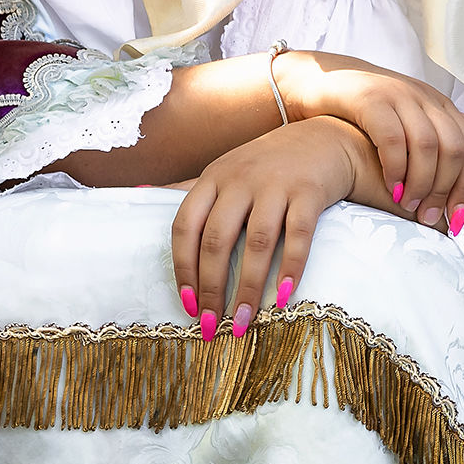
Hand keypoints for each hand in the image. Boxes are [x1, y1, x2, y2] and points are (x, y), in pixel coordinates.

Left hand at [171, 115, 381, 339]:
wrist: (326, 139)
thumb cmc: (269, 162)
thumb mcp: (225, 169)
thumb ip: (186, 187)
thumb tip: (137, 193)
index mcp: (214, 178)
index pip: (186, 225)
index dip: (182, 267)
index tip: (186, 303)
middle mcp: (241, 180)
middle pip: (216, 239)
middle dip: (211, 287)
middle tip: (211, 324)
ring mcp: (276, 185)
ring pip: (256, 242)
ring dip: (247, 286)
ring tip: (242, 320)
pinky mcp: (309, 192)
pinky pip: (298, 235)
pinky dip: (290, 268)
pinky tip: (283, 296)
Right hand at [277, 51, 463, 235]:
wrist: (324, 83)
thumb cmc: (373, 112)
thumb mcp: (419, 117)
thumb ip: (458, 127)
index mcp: (442, 107)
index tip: (456, 219)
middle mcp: (427, 99)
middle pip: (454, 149)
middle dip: (445, 190)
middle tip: (428, 217)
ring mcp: (400, 96)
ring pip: (428, 145)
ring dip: (421, 182)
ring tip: (407, 206)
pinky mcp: (371, 99)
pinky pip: (393, 137)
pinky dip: (396, 167)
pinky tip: (390, 186)